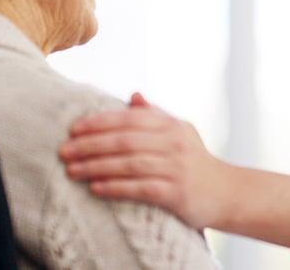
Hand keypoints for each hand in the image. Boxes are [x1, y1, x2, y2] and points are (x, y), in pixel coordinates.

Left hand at [59, 93, 228, 228]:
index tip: (73, 129)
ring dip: (97, 167)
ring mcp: (176, 168)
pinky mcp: (176, 193)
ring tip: (72, 170)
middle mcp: (175, 143)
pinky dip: (116, 187)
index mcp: (171, 126)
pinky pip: (140, 189)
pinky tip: (96, 188)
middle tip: (64, 151)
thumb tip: (133, 96)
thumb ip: (155, 115)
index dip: (100, 122)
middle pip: (126, 141)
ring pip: (130, 164)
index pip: (130, 119)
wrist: (225, 191)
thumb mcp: (180, 132)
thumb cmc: (195, 160)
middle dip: (91, 145)